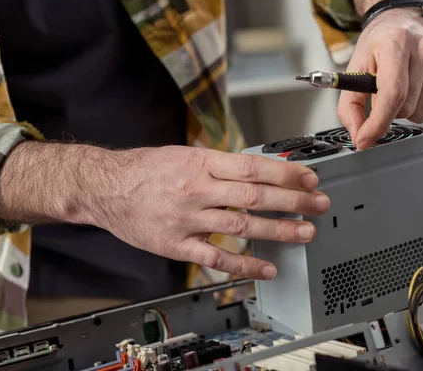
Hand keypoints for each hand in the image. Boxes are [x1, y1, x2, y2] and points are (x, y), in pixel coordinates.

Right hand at [93, 146, 329, 279]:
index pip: (251, 167)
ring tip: (304, 232)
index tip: (308, 178)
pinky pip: (215, 258)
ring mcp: (187, 220)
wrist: (104, 188)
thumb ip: (219, 164)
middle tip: (318, 204)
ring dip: (277, 231)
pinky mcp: (176, 245)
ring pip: (240, 227)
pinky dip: (244, 264)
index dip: (284, 174)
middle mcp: (196, 190)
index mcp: (200, 163)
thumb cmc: (145, 169)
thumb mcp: (183, 154)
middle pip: (253, 196)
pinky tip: (266, 267)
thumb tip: (257, 171)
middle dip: (292, 201)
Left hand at [337, 8, 422, 150]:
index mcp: (396, 44)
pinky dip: (419, 106)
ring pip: (420, 113)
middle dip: (388, 111)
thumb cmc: (379, 45)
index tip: (364, 140)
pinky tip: (415, 87)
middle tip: (382, 92)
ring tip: (400, 87)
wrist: (404, 21)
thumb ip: (349, 105)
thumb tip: (358, 135)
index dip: (377, 123)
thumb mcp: (355, 69)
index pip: (392, 94)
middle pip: (404, 108)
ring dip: (404, 110)